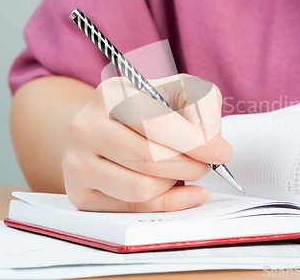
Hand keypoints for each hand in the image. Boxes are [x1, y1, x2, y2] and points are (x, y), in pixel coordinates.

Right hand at [62, 74, 231, 211]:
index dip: (198, 143)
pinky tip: (178, 192)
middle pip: (149, 159)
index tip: (221, 153)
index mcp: (110, 94)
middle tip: (204, 165)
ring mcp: (77, 162)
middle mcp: (86, 127)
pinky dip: (165, 203)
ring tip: (181, 170)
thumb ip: (202, 103)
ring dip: (174, 183)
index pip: (158, 125)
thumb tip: (210, 140)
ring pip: (140, 188)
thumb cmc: (148, 109)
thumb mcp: (179, 90)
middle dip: (190, 166)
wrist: (106, 125)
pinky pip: (131, 209)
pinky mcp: (80, 192)